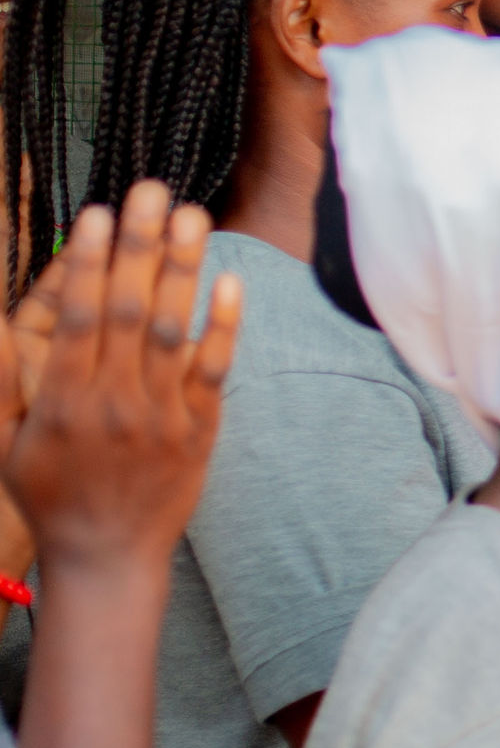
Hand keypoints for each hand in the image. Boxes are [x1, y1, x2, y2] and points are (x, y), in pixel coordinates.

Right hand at [7, 186, 240, 575]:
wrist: (107, 555)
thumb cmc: (50, 495)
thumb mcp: (8, 439)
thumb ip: (6, 379)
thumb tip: (5, 322)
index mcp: (63, 399)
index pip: (82, 317)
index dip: (92, 263)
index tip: (100, 215)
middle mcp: (115, 400)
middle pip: (132, 310)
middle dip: (142, 246)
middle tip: (152, 191)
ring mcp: (163, 414)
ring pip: (176, 331)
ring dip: (185, 271)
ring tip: (193, 217)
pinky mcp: (200, 429)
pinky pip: (214, 371)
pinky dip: (223, 327)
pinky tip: (230, 283)